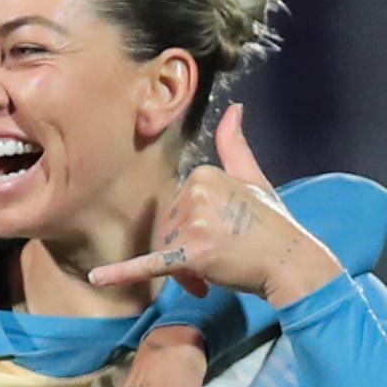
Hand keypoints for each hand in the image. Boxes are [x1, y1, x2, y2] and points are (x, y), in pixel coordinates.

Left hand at [87, 108, 336, 307]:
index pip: (176, 204)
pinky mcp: (191, 254)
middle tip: (215, 264)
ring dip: (183, 271)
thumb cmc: (272, 224)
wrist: (290, 262)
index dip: (192, 227)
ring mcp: (193, 224)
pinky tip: (96, 279)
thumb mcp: (253, 178)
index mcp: (203, 174)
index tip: (216, 241)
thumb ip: (235, 145)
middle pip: (168, 228)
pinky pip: (148, 264)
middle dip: (185, 251)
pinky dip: (121, 273)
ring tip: (209, 278)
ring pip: (165, 250)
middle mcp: (195, 194)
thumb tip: (234, 108)